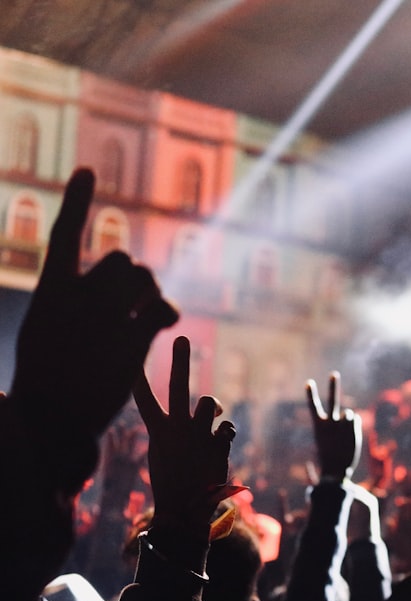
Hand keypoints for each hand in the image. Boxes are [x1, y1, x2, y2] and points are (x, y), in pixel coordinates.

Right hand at [9, 170, 176, 492]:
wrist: (52, 420)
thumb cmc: (45, 375)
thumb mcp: (44, 328)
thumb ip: (70, 297)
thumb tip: (101, 276)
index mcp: (50, 293)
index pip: (65, 235)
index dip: (77, 202)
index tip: (87, 170)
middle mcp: (79, 299)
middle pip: (123, 259)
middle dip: (132, 273)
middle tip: (130, 297)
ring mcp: (107, 319)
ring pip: (146, 279)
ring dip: (150, 290)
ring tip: (142, 312)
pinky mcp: (133, 342)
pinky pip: (163, 310)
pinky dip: (166, 313)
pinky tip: (161, 325)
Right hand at [133, 336, 241, 527]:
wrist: (186, 510)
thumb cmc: (174, 479)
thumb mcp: (167, 452)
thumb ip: (184, 426)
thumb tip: (217, 406)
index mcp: (159, 431)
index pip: (144, 400)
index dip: (137, 378)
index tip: (131, 356)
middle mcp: (178, 429)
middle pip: (178, 387)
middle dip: (179, 361)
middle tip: (181, 337)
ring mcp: (199, 434)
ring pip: (210, 402)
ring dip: (213, 409)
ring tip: (210, 424)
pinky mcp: (219, 443)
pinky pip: (227, 427)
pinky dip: (225, 436)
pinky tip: (219, 450)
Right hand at [306, 371, 360, 480]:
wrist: (336, 470)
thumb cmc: (329, 457)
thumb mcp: (327, 441)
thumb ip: (337, 425)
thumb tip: (351, 414)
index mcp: (318, 426)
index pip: (313, 406)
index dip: (311, 394)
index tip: (309, 382)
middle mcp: (330, 423)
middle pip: (332, 400)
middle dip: (333, 386)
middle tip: (334, 374)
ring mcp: (342, 425)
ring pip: (347, 413)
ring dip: (347, 420)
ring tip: (343, 435)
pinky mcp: (353, 428)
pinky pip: (355, 419)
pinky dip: (353, 425)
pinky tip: (350, 436)